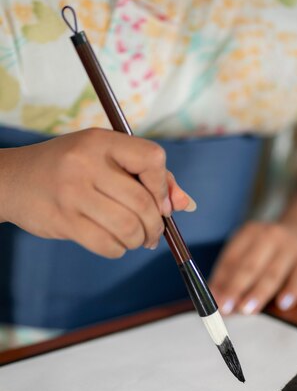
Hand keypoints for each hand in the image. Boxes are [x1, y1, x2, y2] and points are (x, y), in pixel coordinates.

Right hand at [0, 128, 194, 257]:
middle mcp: (87, 163)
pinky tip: (116, 244)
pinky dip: (119, 249)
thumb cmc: (67, 168)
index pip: (152, 159)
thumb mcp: (103, 158)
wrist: (11, 180)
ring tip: (136, 240)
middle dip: (156, 225)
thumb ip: (146, 177)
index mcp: (101, 141)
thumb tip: (185, 204)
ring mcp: (73, 193)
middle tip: (154, 233)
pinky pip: (107, 244)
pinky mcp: (64, 221)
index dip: (163, 187)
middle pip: (143, 202)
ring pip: (128, 227)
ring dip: (140, 240)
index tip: (162, 204)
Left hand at [210, 221, 296, 314]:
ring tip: (246, 310)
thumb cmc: (270, 249)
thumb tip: (214, 298)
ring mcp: (292, 246)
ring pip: (272, 273)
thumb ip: (232, 274)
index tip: (212, 301)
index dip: (220, 282)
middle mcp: (270, 236)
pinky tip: (283, 304)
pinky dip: (292, 290)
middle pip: (249, 266)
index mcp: (249, 233)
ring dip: (258, 293)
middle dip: (235, 288)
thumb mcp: (250, 252)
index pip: (231, 259)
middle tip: (225, 308)